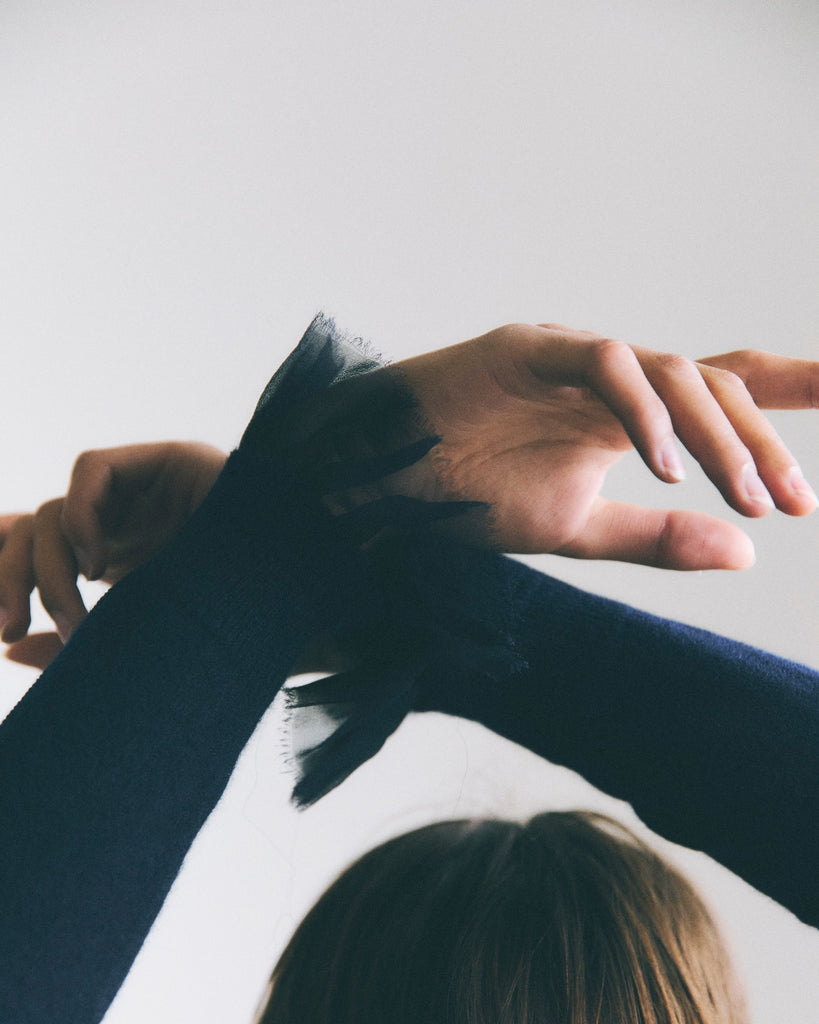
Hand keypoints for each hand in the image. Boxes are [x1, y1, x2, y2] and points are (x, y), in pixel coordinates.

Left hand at [0, 442, 225, 666]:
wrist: (306, 597)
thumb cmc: (238, 628)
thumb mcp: (143, 643)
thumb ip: (78, 647)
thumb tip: (11, 651)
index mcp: (117, 561)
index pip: (36, 542)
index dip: (3, 566)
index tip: (1, 624)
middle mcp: (124, 524)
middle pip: (32, 529)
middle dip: (8, 577)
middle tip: (7, 628)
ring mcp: (144, 494)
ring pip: (54, 510)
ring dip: (49, 570)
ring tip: (79, 619)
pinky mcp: (166, 463)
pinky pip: (91, 470)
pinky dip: (82, 516)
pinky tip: (101, 563)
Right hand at [390, 323, 816, 567]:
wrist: (383, 488)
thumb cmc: (469, 500)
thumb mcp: (579, 530)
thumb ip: (657, 536)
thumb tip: (747, 550)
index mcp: (623, 414)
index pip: (719, 389)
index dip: (788, 392)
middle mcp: (609, 377)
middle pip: (712, 381)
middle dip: (764, 437)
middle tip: (797, 502)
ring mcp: (572, 356)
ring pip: (673, 370)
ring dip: (718, 435)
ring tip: (748, 498)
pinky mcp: (529, 346)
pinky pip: (608, 364)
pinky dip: (644, 413)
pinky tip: (665, 467)